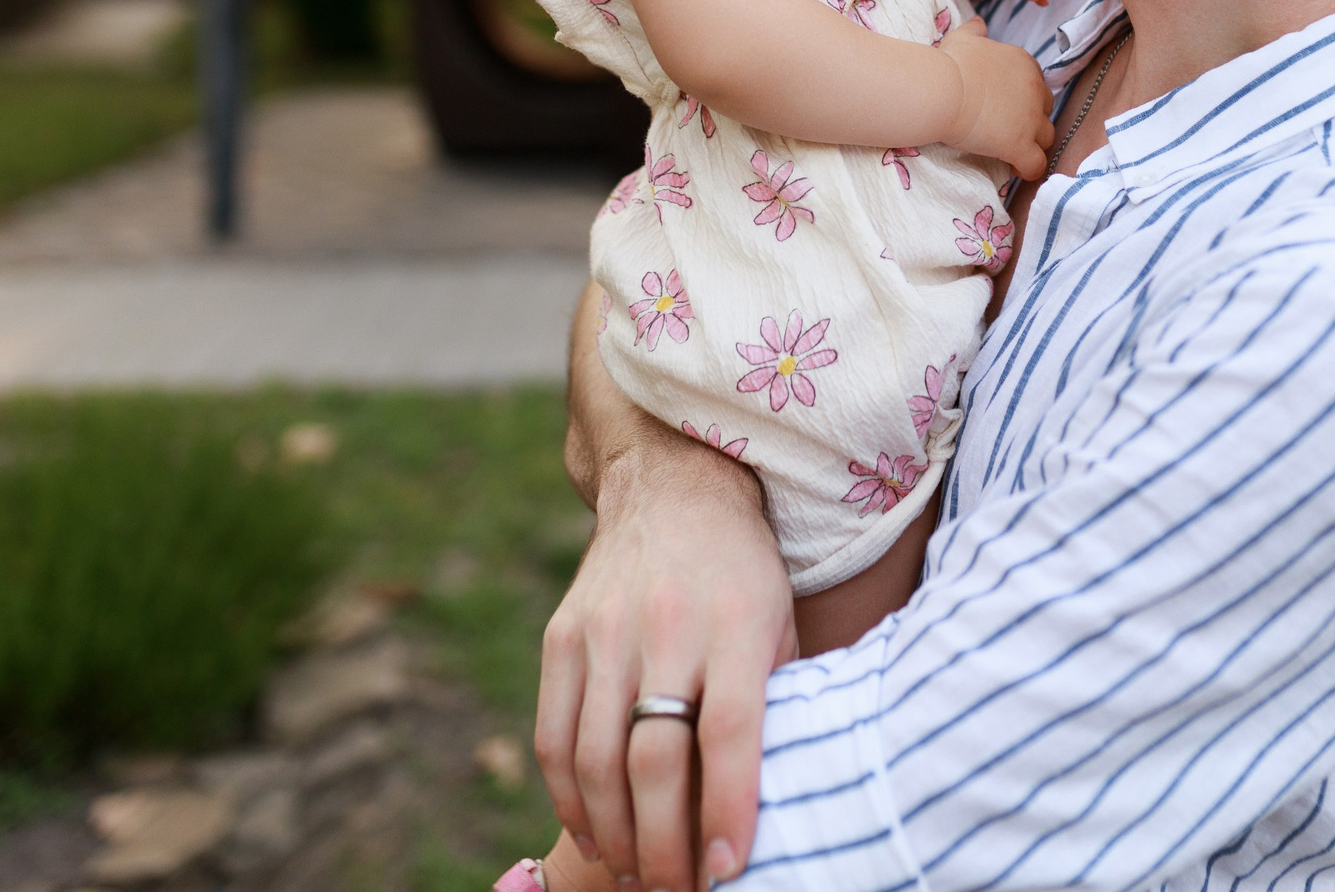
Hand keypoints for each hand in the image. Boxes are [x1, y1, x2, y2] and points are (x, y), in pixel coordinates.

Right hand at [536, 398, 797, 890]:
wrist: (672, 485)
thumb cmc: (744, 572)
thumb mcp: (780, 622)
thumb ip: (778, 701)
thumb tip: (780, 802)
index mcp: (734, 623)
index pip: (727, 732)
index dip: (727, 809)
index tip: (730, 869)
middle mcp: (664, 626)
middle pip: (653, 759)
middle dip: (665, 845)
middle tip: (681, 889)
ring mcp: (604, 631)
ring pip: (594, 760)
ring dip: (615, 834)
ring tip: (639, 875)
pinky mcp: (561, 636)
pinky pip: (554, 737)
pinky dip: (570, 798)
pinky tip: (595, 831)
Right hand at [938, 16, 1054, 180]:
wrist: (942, 90)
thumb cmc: (950, 63)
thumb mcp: (963, 38)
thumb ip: (975, 30)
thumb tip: (979, 23)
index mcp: (1024, 64)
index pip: (1035, 84)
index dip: (1022, 98)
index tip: (1004, 107)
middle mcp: (1034, 90)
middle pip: (1044, 110)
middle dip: (1031, 120)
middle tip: (1008, 128)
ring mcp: (1030, 119)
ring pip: (1046, 137)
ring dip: (1032, 144)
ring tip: (1012, 150)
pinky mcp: (1020, 145)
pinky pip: (1036, 164)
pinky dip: (1028, 169)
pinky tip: (1014, 168)